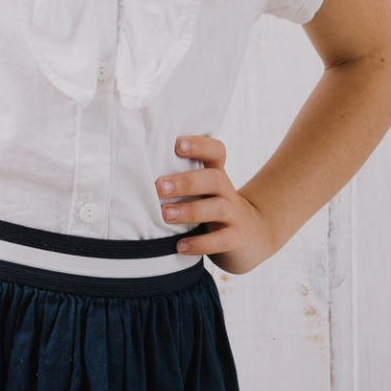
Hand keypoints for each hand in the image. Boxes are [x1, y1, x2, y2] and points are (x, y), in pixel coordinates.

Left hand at [155, 135, 279, 275]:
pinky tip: (180, 246)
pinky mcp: (235, 239)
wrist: (253, 236)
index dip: (199, 145)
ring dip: (189, 210)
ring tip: (165, 214)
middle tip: (159, 187)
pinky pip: (221, 240)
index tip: (177, 144)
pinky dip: (199, 244)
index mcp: (216, 175)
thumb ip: (181, 180)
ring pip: (217, 208)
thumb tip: (136, 174)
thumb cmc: (213, 209)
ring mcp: (233, 216)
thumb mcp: (204, 191)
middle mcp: (226, 192)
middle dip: (186, 182)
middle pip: (214, 178)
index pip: (215, 152)